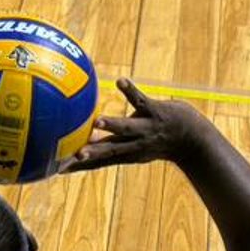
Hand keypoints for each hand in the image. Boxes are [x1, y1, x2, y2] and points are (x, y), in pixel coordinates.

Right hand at [63, 78, 210, 173]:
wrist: (190, 139)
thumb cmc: (155, 143)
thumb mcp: (130, 150)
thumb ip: (105, 149)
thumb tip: (81, 148)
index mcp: (124, 153)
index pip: (98, 162)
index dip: (79, 166)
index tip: (59, 169)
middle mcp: (133, 143)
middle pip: (110, 150)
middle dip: (94, 153)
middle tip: (76, 155)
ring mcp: (144, 128)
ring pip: (126, 127)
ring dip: (112, 125)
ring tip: (97, 121)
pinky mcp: (154, 111)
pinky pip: (139, 99)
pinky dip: (130, 91)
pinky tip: (120, 82)